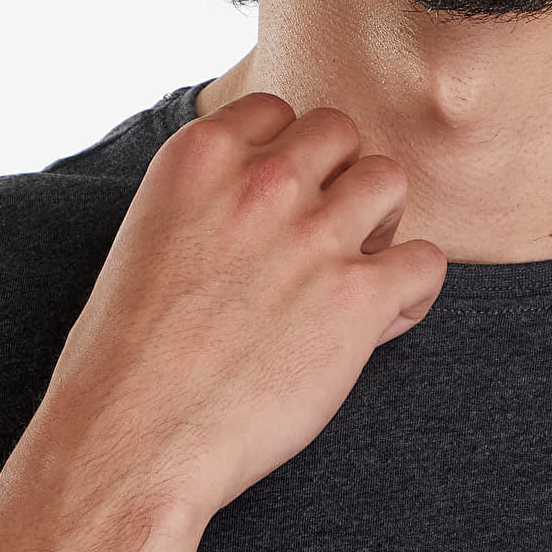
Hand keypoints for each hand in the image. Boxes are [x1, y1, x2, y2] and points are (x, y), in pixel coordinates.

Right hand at [41, 92, 448, 520]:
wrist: (131, 441)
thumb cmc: (125, 358)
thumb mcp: (148, 237)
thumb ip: (208, 199)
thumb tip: (259, 203)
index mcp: (200, 155)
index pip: (278, 110)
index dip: (287, 156)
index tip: (277, 203)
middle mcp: (262, 179)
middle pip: (341, 132)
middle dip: (338, 178)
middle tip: (320, 238)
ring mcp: (314, 233)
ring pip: (389, 180)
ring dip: (379, 223)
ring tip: (351, 275)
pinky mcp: (358, 295)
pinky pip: (425, 261)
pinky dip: (410, 292)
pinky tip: (376, 324)